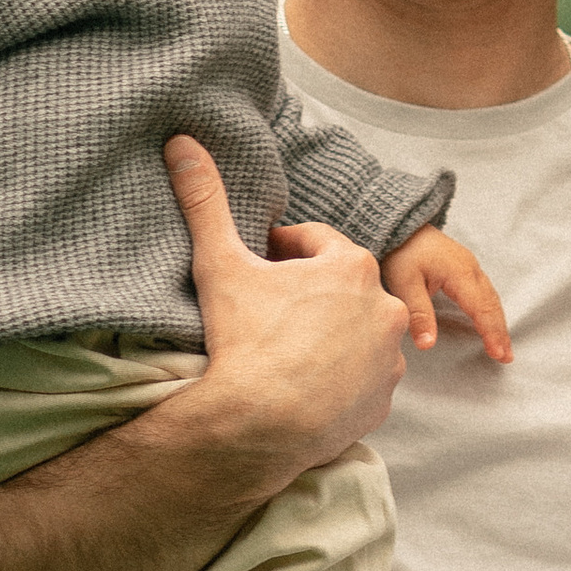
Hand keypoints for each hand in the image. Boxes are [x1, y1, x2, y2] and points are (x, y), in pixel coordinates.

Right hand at [163, 139, 412, 488]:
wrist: (258, 427)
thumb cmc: (244, 340)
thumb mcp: (220, 264)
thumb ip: (205, 201)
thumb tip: (182, 144)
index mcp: (352, 266)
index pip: (316, 242)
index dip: (282, 249)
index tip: (260, 263)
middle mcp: (385, 307)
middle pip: (342, 287)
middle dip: (310, 291)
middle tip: (269, 307)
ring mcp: (388, 357)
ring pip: (357, 332)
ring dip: (331, 333)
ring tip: (288, 347)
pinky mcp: (383, 401)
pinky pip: (362, 379)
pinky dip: (340, 376)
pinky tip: (306, 383)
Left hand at [381, 225, 512, 362]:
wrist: (399, 225)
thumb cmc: (401, 251)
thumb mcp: (404, 283)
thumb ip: (418, 313)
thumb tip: (428, 344)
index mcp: (459, 273)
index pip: (481, 308)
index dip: (491, 332)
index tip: (498, 354)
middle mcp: (470, 268)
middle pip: (492, 304)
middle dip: (500, 331)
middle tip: (506, 357)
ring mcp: (469, 265)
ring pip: (490, 297)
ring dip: (498, 322)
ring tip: (503, 346)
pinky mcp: (464, 266)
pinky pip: (484, 291)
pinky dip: (491, 310)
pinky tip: (490, 321)